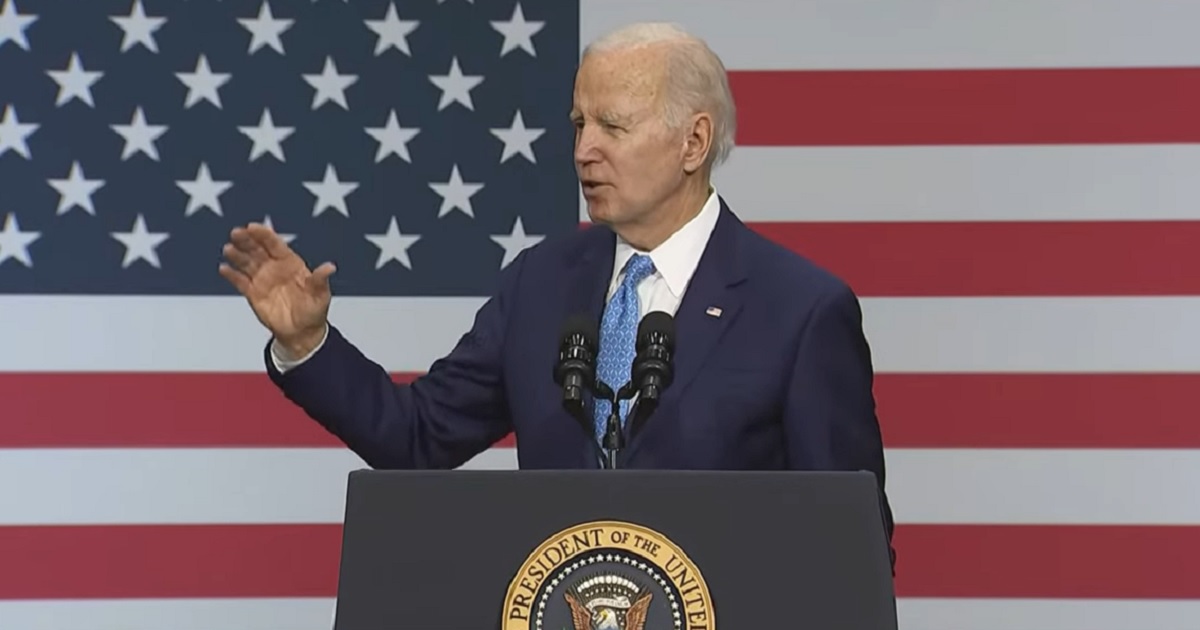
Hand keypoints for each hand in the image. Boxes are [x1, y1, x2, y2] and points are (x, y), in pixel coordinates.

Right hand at [218, 222, 335, 357]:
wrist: (302, 333)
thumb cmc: (313, 310)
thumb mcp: (321, 295)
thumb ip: (320, 280)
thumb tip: (330, 267)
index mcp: (291, 263)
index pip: (275, 244)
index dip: (264, 235)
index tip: (253, 227)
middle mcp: (274, 267)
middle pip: (258, 249)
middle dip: (247, 240)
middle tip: (236, 233)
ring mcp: (262, 279)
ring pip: (247, 262)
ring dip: (237, 255)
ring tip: (229, 249)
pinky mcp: (253, 293)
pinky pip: (240, 281)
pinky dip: (231, 275)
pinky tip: (224, 269)